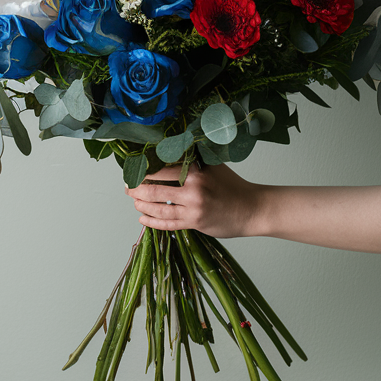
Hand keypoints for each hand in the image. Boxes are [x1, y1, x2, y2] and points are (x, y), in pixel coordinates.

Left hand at [127, 163, 263, 237]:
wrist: (252, 208)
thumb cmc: (233, 186)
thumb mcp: (213, 166)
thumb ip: (192, 162)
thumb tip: (165, 156)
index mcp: (196, 170)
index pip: (161, 169)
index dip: (143, 170)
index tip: (133, 170)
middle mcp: (193, 188)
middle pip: (154, 189)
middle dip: (136, 188)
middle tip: (127, 187)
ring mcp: (193, 208)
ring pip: (158, 207)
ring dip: (141, 205)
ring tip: (134, 202)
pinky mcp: (195, 223)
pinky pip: (167, 224)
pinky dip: (152, 221)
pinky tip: (143, 219)